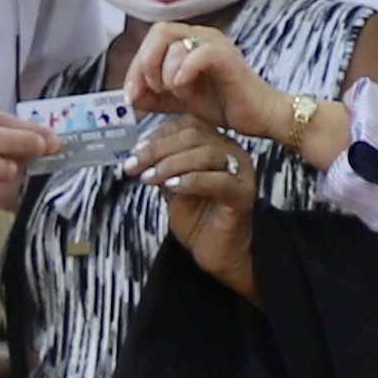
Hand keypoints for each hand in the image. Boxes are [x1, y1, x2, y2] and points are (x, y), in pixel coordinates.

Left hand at [122, 21, 289, 144]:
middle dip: (146, 64)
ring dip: (167, 74)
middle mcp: (202, 35)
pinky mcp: (228, 57)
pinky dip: (184, 72)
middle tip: (151, 90)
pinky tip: (184, 89)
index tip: (131, 96)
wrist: (260, 117)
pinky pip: (199, 53)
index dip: (135, 67)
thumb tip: (129, 97)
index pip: (151, 40)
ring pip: (176, 45)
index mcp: (189, 41)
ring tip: (180, 94)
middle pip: (159, 32)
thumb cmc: (224, 104)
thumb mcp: (179, 101)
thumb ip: (155, 97)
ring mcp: (216, 43)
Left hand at [138, 115, 260, 294]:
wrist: (217, 253)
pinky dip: (191, 181)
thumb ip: (162, 167)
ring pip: (206, 154)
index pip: (188, 125)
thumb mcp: (173, 186)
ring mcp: (241, 173)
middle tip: (134, 165)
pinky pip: (218, 181)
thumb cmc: (199, 220)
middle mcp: (233, 153)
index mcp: (217, 144)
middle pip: (194, 136)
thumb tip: (138, 153)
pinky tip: (171, 188)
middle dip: (158, 149)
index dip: (159, 134)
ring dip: (171, 164)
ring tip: (149, 178)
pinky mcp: (242, 196)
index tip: (135, 150)